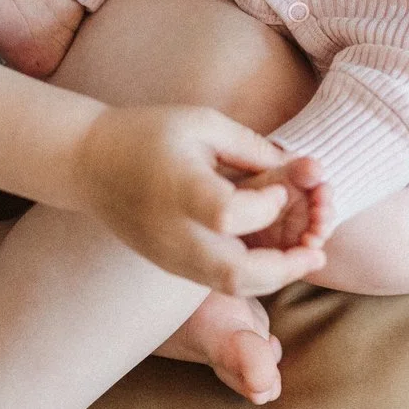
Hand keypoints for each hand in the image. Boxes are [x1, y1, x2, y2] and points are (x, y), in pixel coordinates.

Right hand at [68, 106, 330, 294]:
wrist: (90, 163)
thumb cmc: (149, 132)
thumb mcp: (202, 123)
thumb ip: (251, 147)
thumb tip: (301, 168)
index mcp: (179, 189)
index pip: (229, 213)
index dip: (265, 205)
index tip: (278, 187)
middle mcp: (173, 232)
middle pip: (234, 271)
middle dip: (285, 267)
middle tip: (318, 252)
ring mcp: (169, 255)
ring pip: (228, 285)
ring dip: (273, 278)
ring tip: (305, 259)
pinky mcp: (169, 265)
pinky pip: (216, 282)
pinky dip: (251, 276)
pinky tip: (275, 258)